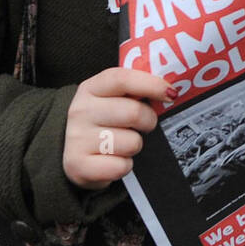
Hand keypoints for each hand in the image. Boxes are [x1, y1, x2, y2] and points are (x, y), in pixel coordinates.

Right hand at [63, 68, 169, 188]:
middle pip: (134, 113)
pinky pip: (122, 166)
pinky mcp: (79, 166)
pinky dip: (124, 166)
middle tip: (144, 125)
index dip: (151, 85)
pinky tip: (113, 160)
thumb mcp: (113, 99)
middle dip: (148, 121)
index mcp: (91, 88)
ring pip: (132, 142)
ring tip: (122, 144)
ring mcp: (77, 139)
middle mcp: (80, 111)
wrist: (73, 154)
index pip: (122, 79)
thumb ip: (136, 90)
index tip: (171, 94)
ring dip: (135, 145)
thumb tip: (170, 91)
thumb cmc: (104, 122)